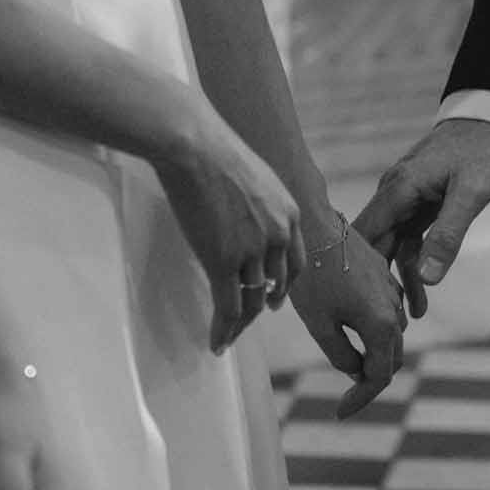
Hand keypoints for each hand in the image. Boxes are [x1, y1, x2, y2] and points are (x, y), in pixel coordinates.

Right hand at [155, 100, 305, 353]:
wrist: (194, 145)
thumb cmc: (215, 150)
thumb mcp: (255, 176)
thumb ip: (260, 203)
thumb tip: (245, 213)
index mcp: (289, 215)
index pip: (295, 263)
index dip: (284, 285)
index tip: (273, 298)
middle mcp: (277, 237)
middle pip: (276, 286)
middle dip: (263, 306)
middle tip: (248, 320)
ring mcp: (252, 252)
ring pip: (251, 301)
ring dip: (240, 324)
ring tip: (228, 336)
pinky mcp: (223, 262)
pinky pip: (227, 307)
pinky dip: (223, 330)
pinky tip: (216, 343)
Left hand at [289, 213, 407, 418]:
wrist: (313, 225)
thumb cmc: (312, 276)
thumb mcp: (321, 325)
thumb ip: (341, 355)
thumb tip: (354, 371)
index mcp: (381, 325)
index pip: (378, 376)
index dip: (360, 398)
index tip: (340, 413)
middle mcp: (394, 309)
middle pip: (390, 358)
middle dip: (370, 380)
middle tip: (346, 398)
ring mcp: (391, 290)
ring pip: (389, 335)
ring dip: (372, 355)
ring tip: (348, 366)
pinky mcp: (382, 276)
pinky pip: (384, 312)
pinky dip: (372, 332)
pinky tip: (350, 331)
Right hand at [354, 119, 489, 317]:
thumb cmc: (484, 149)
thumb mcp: (471, 194)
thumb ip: (448, 235)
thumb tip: (428, 279)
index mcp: (398, 191)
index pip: (364, 238)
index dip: (360, 272)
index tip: (364, 306)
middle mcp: (394, 194)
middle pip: (373, 245)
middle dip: (377, 283)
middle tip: (386, 323)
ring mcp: (405, 198)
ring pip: (392, 245)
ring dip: (400, 277)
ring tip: (412, 317)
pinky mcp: (420, 201)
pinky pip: (409, 238)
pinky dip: (414, 263)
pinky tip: (423, 291)